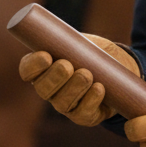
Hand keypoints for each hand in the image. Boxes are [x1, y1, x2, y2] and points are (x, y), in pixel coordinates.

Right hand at [19, 35, 140, 125]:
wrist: (117, 68)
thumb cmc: (92, 51)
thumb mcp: (81, 40)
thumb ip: (71, 37)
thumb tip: (63, 30)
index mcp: (42, 69)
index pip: (27, 70)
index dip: (33, 65)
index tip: (46, 55)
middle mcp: (50, 90)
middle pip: (44, 89)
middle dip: (54, 78)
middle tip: (66, 66)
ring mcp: (66, 105)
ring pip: (63, 102)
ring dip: (74, 88)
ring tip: (86, 75)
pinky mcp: (84, 116)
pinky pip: (83, 113)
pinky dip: (91, 101)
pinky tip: (99, 89)